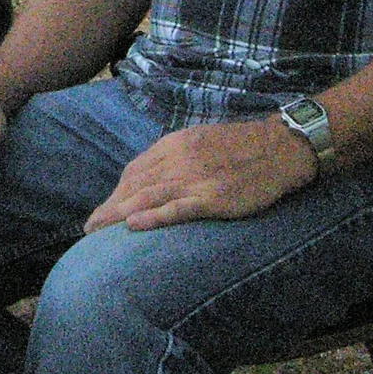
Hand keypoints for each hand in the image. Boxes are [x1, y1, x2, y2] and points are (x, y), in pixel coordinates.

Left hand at [85, 118, 316, 232]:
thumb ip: (176, 156)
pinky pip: (177, 208)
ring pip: (148, 196)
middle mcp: (180, 158)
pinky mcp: (214, 197)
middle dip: (109, 207)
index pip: (135, 170)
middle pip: (135, 185)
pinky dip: (153, 217)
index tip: (102, 210)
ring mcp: (196, 178)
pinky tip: (133, 226)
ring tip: (99, 232)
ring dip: (118, 215)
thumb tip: (152, 178)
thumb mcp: (202, 141)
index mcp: (176, 143)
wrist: (282, 148)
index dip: (115, 192)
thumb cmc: (243, 147)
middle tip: (90, 228)